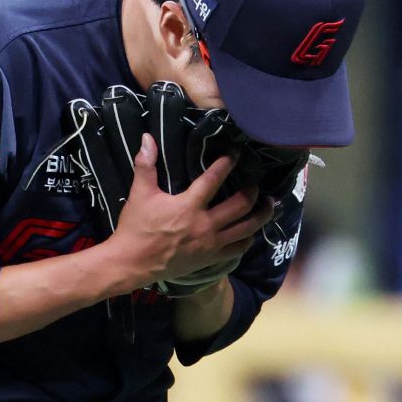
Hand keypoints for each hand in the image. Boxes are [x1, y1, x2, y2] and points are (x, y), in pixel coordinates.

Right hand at [107, 133, 273, 291]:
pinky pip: (238, 249)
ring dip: (261, 215)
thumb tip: (147, 137)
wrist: (132, 263)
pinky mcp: (210, 258)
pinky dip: (248, 239)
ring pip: (247, 228)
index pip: (214, 179)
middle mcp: (205, 224)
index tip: (236, 153)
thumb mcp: (140, 194)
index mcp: (189, 206)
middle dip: (253, 191)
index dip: (227, 163)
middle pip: (241, 205)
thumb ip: (146, 165)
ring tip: (268, 205)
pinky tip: (251, 232)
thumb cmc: (136, 228)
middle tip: (256, 183)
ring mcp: (211, 243)